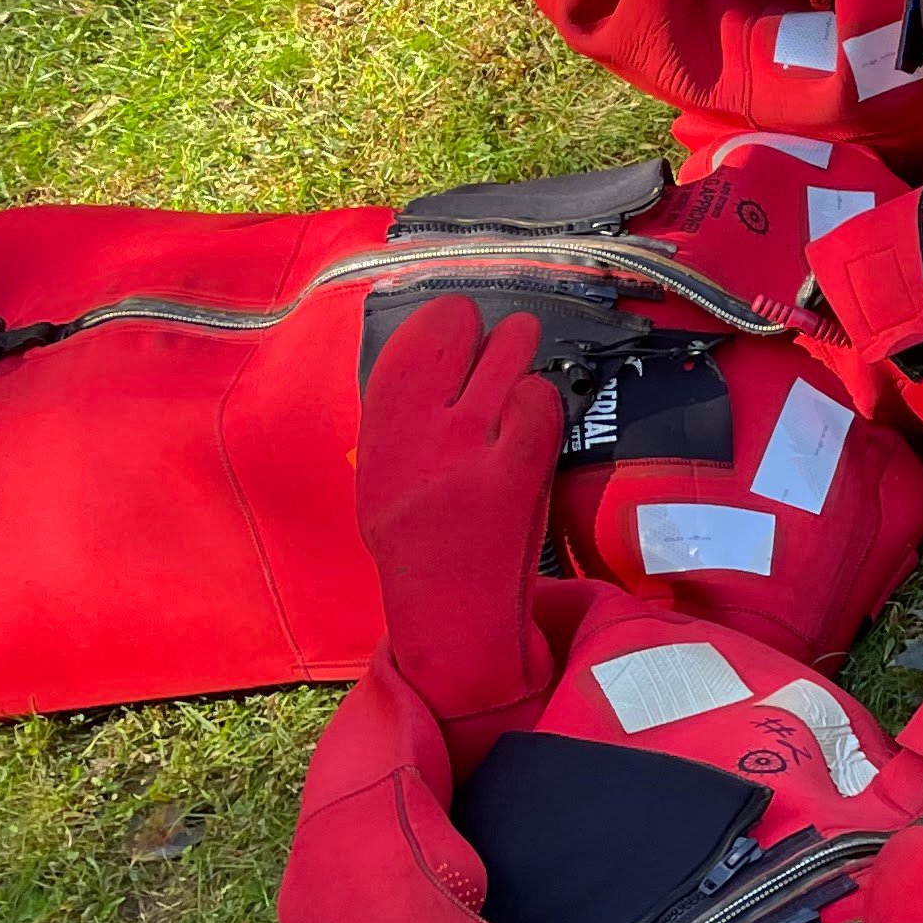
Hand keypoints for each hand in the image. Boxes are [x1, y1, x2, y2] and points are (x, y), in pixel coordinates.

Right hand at [355, 298, 557, 722]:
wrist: (448, 605)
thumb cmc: (419, 534)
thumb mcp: (385, 472)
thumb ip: (400, 418)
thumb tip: (427, 352)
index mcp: (381, 434)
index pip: (406, 349)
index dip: (436, 324)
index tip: (453, 318)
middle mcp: (419, 434)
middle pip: (456, 336)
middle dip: (481, 328)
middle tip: (500, 332)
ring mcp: (468, 449)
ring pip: (506, 360)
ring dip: (518, 351)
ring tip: (521, 352)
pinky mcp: (514, 471)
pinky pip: (538, 403)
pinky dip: (540, 400)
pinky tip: (535, 412)